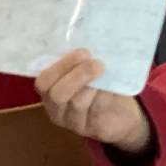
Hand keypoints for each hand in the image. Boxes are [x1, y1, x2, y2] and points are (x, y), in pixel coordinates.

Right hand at [33, 49, 150, 154]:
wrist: (122, 115)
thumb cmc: (101, 85)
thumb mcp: (86, 71)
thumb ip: (80, 60)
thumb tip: (88, 35)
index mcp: (50, 91)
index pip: (43, 82)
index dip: (59, 66)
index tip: (81, 52)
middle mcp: (57, 109)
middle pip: (58, 95)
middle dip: (77, 75)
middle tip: (95, 62)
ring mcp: (75, 122)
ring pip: (78, 102)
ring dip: (92, 84)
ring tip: (105, 70)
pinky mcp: (94, 129)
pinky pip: (97, 110)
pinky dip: (105, 95)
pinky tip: (114, 86)